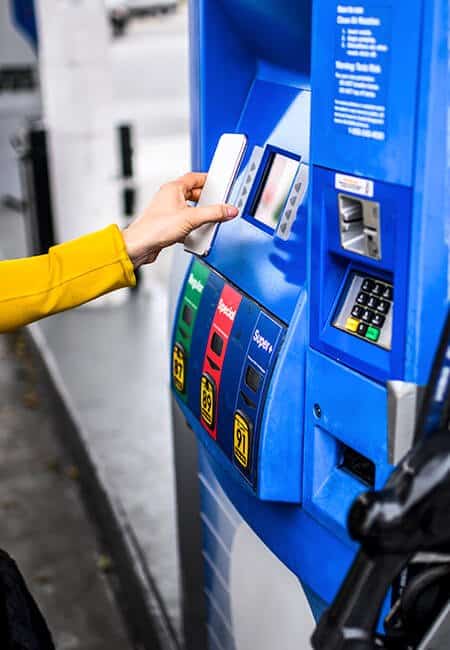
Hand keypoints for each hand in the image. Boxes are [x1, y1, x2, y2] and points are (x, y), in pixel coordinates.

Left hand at [122, 172, 237, 267]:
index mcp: (173, 188)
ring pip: (188, 208)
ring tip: (206, 220)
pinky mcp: (167, 224)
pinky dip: (191, 226)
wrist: (140, 246)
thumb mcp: (191, 218)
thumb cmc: (155, 228)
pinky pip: (184, 221)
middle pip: (193, 194)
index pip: (194, 177)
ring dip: (198, 214)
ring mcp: (167, 211)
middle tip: (216, 204)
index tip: (218, 184)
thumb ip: (213, 213)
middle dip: (205, 200)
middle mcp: (169, 197)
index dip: (207, 180)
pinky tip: (195, 232)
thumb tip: (228, 210)